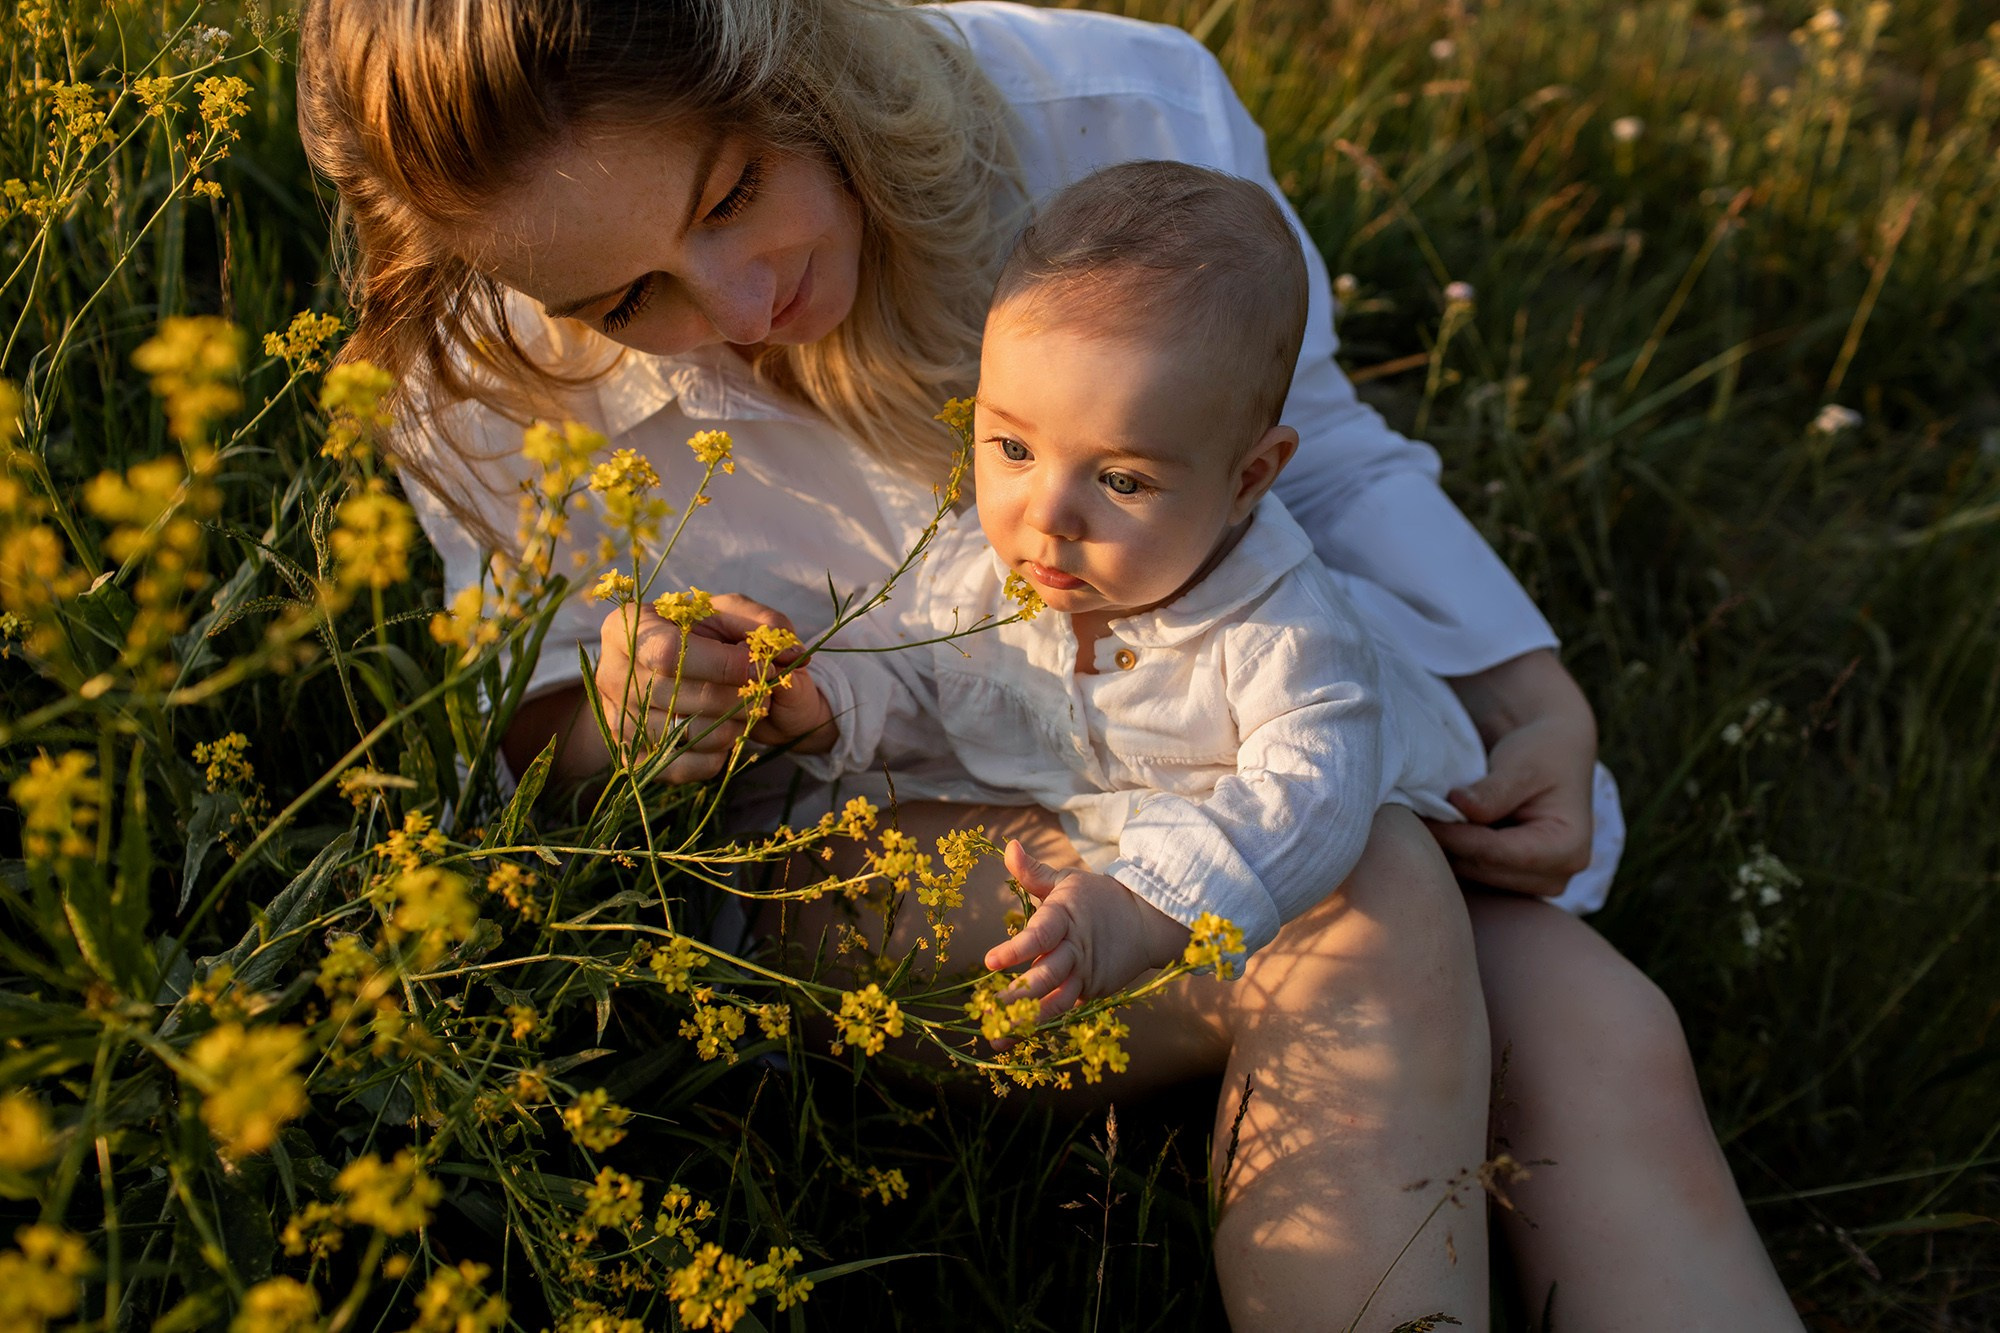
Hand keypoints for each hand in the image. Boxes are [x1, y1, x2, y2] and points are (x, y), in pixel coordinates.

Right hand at [594, 594, 833, 782]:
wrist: (694, 676)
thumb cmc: (711, 638)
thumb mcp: (735, 616)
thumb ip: (764, 623)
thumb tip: (789, 654)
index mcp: (627, 627)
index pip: (667, 652)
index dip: (721, 665)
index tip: (760, 666)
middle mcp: (610, 674)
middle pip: (677, 695)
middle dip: (733, 696)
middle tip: (760, 690)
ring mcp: (617, 720)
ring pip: (682, 734)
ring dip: (730, 726)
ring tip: (744, 709)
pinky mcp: (631, 757)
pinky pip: (680, 768)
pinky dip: (716, 755)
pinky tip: (726, 733)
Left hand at [981, 841, 1190, 1022]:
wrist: (1148, 921)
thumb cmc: (1097, 898)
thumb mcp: (1067, 881)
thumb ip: (1033, 872)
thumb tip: (1009, 846)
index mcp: (1066, 918)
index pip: (1040, 936)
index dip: (1016, 950)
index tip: (990, 961)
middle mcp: (1075, 950)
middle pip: (1046, 977)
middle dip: (1017, 997)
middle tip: (988, 1011)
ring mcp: (1086, 975)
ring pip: (1057, 1002)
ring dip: (1028, 1021)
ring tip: (998, 1037)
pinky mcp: (1092, 992)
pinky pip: (1066, 1010)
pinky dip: (1044, 1023)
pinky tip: (1019, 1037)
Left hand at [1428, 648, 1597, 895]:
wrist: (1550, 752)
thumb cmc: (1542, 752)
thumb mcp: (1522, 764)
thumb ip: (1493, 790)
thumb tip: (1458, 807)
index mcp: (1568, 849)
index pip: (1498, 853)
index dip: (1457, 836)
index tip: (1423, 817)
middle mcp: (1555, 876)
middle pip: (1484, 869)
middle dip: (1449, 844)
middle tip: (1414, 818)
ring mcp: (1533, 884)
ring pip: (1474, 875)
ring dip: (1448, 850)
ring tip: (1424, 821)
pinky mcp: (1511, 880)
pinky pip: (1472, 873)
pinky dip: (1453, 853)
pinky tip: (1436, 830)